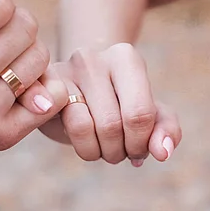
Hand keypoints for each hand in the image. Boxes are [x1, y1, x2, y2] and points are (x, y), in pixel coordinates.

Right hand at [40, 43, 181, 165]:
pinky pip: (65, 128)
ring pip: (85, 127)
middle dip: (120, 151)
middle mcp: (93, 58)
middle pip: (112, 124)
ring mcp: (64, 72)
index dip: (141, 143)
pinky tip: (85, 142)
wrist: (79, 91)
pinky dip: (82, 147)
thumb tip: (163, 152)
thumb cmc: (120, 102)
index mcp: (125, 57)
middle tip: (121, 152)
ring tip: (104, 149)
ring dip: (99, 153)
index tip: (139, 148)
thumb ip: (166, 129)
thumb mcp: (150, 113)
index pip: (139, 113)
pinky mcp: (43, 90)